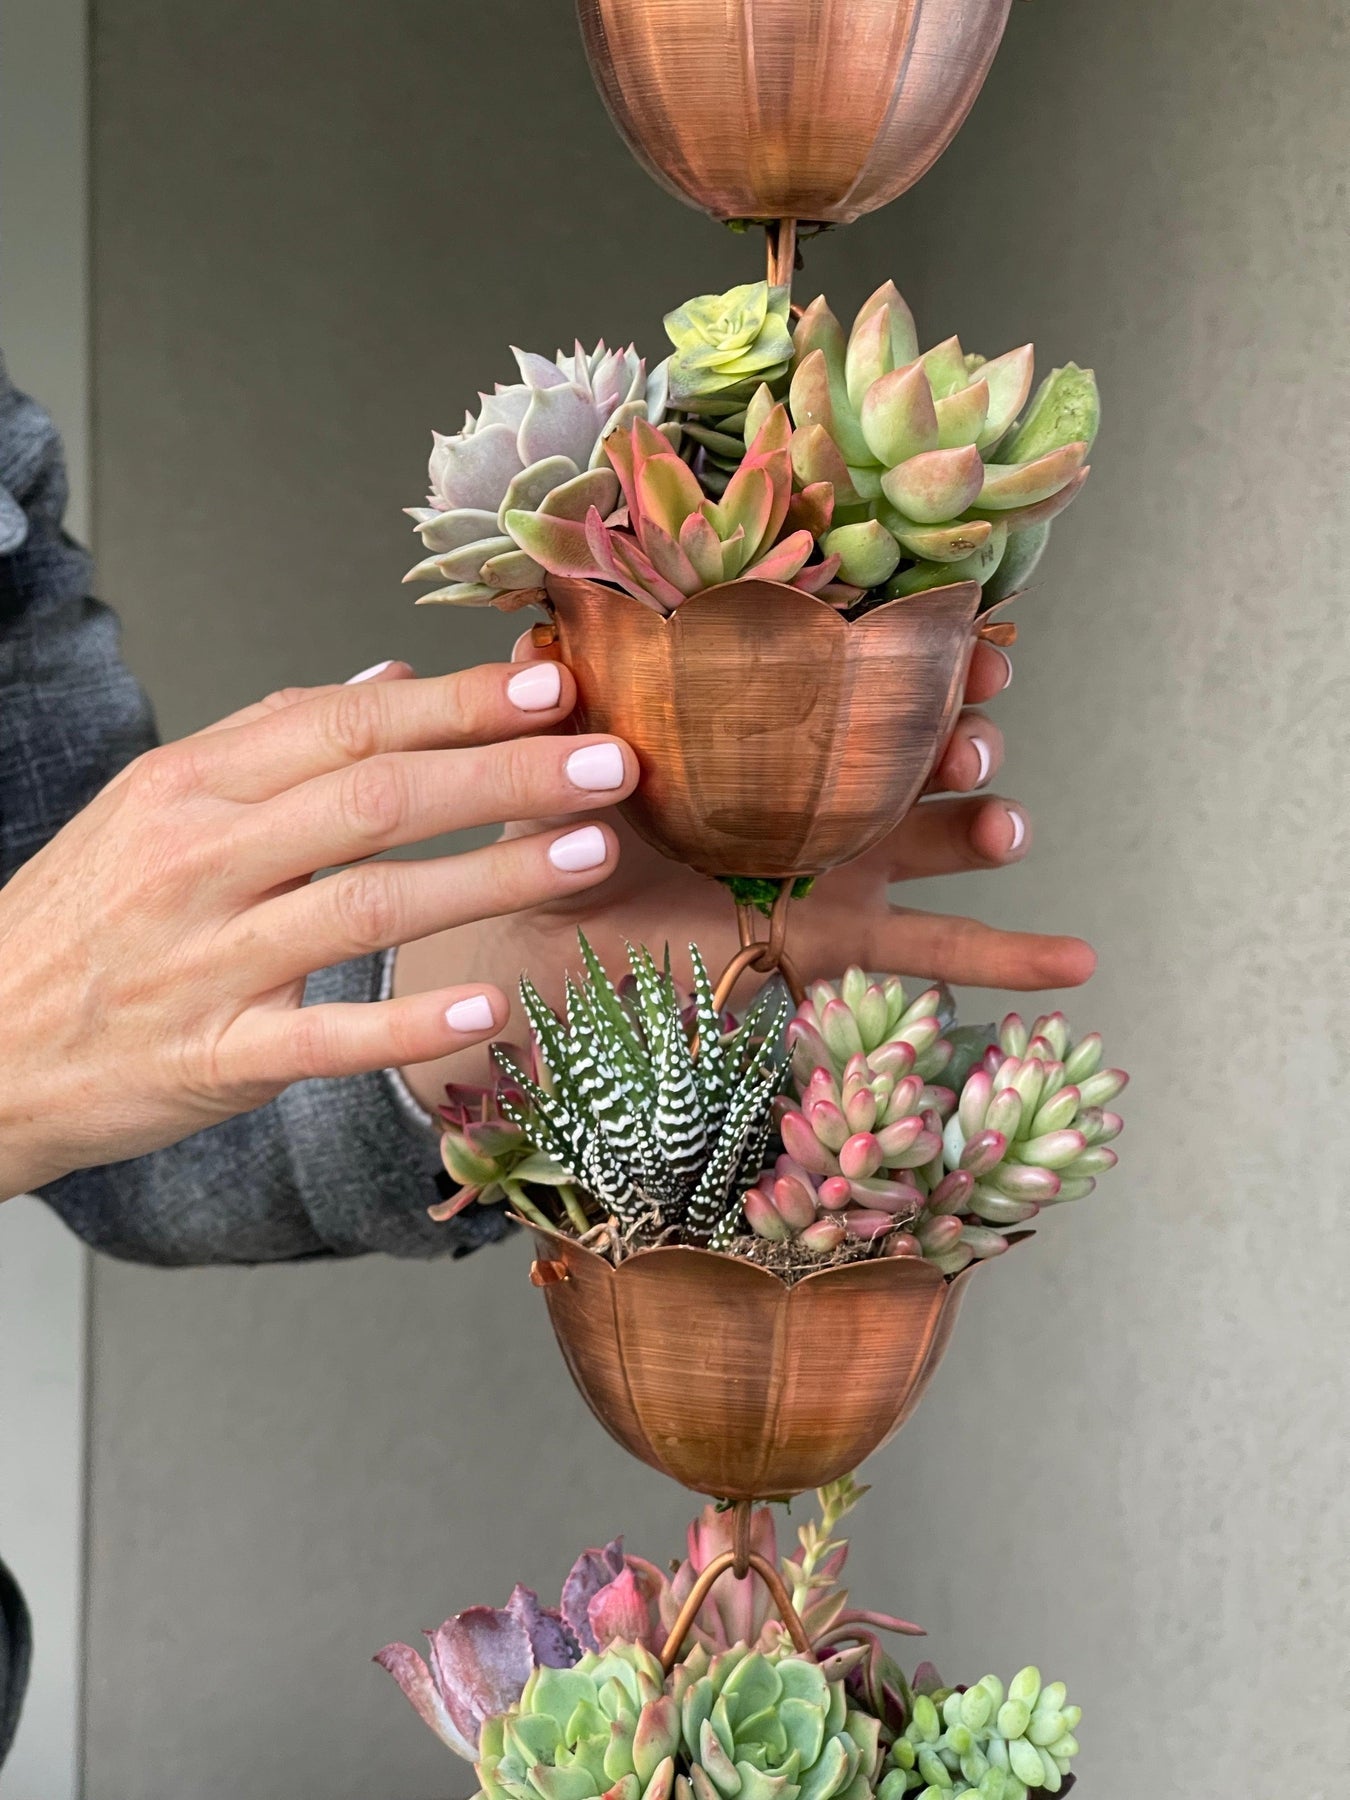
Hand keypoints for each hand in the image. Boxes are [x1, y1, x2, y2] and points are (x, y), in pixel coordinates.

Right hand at [0, 659, 636, 1198]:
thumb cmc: (82, 920)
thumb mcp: (154, 803)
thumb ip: (269, 737)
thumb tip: (387, 679)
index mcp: (191, 785)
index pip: (345, 723)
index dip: (458, 704)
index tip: (555, 687)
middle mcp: (200, 859)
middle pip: (374, 798)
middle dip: (504, 774)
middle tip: (611, 761)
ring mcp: (207, 961)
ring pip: (366, 903)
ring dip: (489, 875)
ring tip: (589, 854)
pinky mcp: (216, 1057)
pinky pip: (326, 1036)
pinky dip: (410, 1020)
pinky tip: (491, 1003)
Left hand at [395, 639, 1094, 1105]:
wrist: (559, 927)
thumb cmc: (573, 820)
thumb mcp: (570, 749)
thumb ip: (568, 694)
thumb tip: (540, 622)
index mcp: (776, 726)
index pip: (864, 673)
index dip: (922, 651)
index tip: (960, 632)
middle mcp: (827, 783)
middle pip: (923, 748)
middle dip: (961, 733)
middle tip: (963, 739)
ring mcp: (849, 862)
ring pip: (943, 837)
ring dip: (987, 823)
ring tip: (998, 826)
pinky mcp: (846, 940)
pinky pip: (939, 950)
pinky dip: (1012, 956)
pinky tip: (1077, 959)